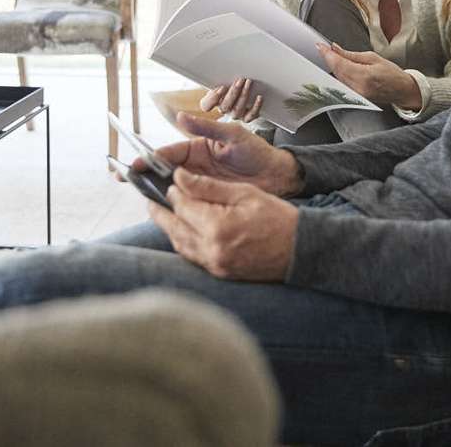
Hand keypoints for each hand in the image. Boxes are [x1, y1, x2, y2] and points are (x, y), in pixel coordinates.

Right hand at [138, 113, 301, 197]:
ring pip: (171, 186)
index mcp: (198, 147)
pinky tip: (160, 209)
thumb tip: (180, 116)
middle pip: (163, 170)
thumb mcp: (233, 136)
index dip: (151, 157)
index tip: (136, 163)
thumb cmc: (257, 152)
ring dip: (153, 189)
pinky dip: (172, 204)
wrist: (278, 176)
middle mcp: (194, 165)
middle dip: (143, 172)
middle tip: (122, 177)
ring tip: (136, 193)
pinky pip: (186, 201)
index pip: (169, 152)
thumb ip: (207, 128)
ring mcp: (199, 183)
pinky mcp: (207, 198)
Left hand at [147, 168, 297, 280]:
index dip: (173, 191)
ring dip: (168, 228)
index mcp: (218, 227)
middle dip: (160, 211)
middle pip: (173, 228)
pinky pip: (191, 256)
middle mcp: (212, 249)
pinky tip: (181, 231)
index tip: (170, 181)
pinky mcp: (219, 273)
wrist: (300, 250)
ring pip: (179, 244)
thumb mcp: (244, 193)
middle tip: (150, 197)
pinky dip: (182, 242)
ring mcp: (215, 265)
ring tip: (161, 212)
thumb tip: (180, 178)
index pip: (182, 206)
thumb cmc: (277, 218)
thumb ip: (208, 186)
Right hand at [198, 77, 263, 121]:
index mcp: (214, 101)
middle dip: (233, 92)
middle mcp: (224, 110)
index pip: (206, 106)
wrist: (244, 98)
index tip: (221, 87)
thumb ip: (221, 76)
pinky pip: (251, 115)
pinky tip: (259, 97)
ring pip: (238, 109)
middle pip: (225, 106)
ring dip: (244, 95)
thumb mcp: (224, 80)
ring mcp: (235, 115)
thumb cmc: (231, 86)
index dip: (212, 99)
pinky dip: (256, 106)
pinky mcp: (246, 118)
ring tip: (249, 82)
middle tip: (240, 79)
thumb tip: (224, 64)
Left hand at [316, 42, 420, 109]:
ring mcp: (356, 94)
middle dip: (328, 58)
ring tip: (332, 56)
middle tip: (324, 48)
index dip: (327, 54)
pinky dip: (339, 74)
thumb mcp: (373, 58)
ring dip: (333, 66)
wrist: (402, 90)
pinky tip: (339, 67)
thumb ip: (351, 54)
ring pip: (337, 78)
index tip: (319, 46)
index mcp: (364, 75)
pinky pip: (342, 84)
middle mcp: (358, 87)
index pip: (339, 64)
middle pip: (335, 71)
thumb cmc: (391, 73)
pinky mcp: (356, 98)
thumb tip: (335, 48)